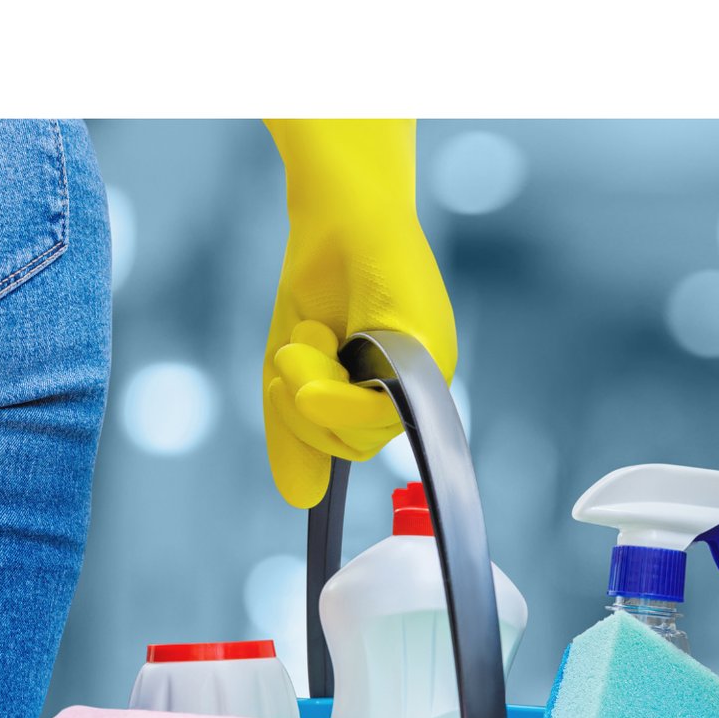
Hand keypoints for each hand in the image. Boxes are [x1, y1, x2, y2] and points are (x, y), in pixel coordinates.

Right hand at [261, 120, 457, 507]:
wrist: (335, 218)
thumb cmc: (319, 289)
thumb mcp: (289, 370)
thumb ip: (292, 432)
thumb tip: (300, 499)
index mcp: (385, 396)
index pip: (346, 449)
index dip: (311, 438)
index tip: (291, 407)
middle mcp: (415, 390)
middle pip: (349, 448)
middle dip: (300, 410)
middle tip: (291, 353)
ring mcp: (427, 373)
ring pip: (359, 434)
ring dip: (311, 389)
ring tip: (311, 334)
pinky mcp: (429, 353)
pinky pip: (378, 408)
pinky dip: (336, 392)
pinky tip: (325, 344)